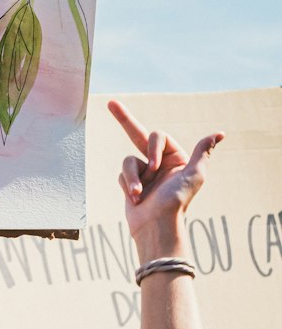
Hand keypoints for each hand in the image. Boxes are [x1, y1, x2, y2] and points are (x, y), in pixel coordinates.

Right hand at [108, 99, 223, 261]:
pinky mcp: (131, 183)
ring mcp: (144, 173)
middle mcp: (159, 162)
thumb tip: (219, 133)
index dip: (153, 149)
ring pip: (128, 160)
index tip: (154, 167)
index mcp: (175, 157)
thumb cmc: (177, 201)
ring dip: (132, 177)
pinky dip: (128, 185)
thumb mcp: (194, 175)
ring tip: (137, 194)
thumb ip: (202, 152)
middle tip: (110, 103)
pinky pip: (123, 174)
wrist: (156, 226)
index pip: (157, 137)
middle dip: (124, 119)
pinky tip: (135, 199)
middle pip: (138, 134)